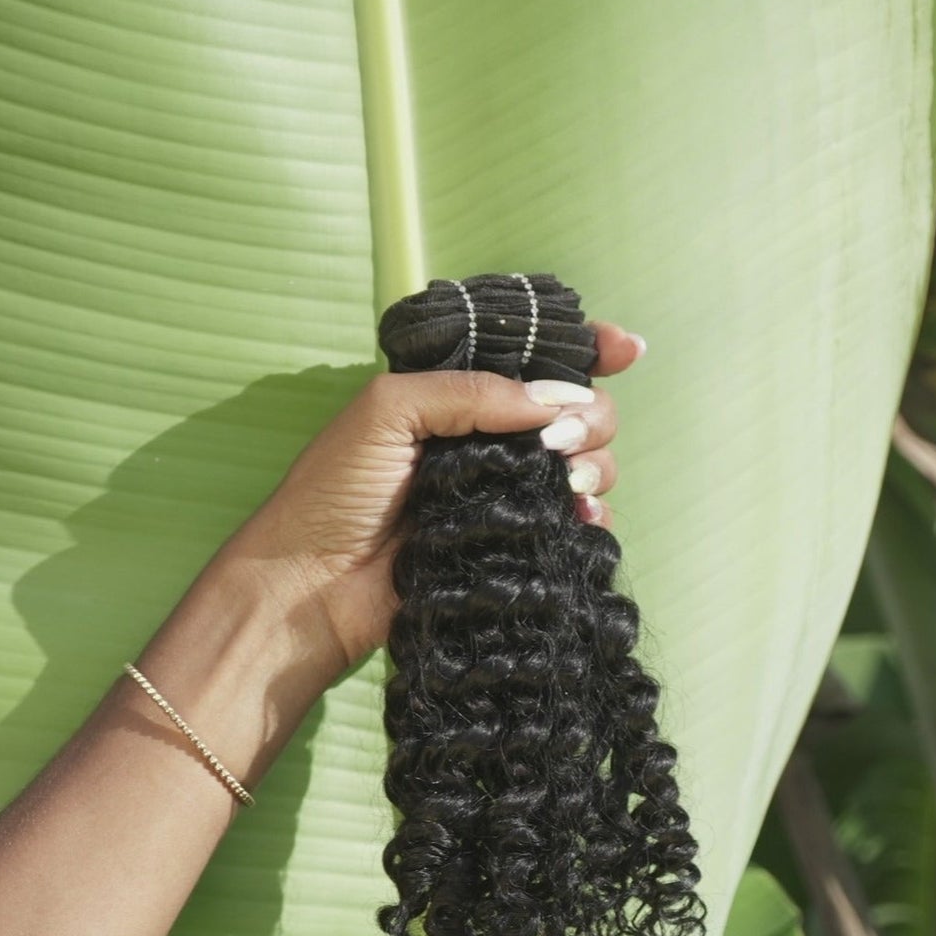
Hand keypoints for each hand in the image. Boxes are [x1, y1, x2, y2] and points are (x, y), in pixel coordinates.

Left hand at [232, 320, 645, 672]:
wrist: (311, 587)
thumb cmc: (333, 493)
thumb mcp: (388, 410)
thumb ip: (471, 392)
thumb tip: (554, 401)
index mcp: (455, 395)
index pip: (531, 358)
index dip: (585, 347)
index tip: (625, 349)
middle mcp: (486, 440)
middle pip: (574, 410)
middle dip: (589, 414)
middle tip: (562, 439)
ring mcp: (502, 495)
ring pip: (583, 465)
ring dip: (593, 465)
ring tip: (565, 484)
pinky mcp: (510, 547)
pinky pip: (573, 526)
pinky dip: (591, 517)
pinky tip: (582, 519)